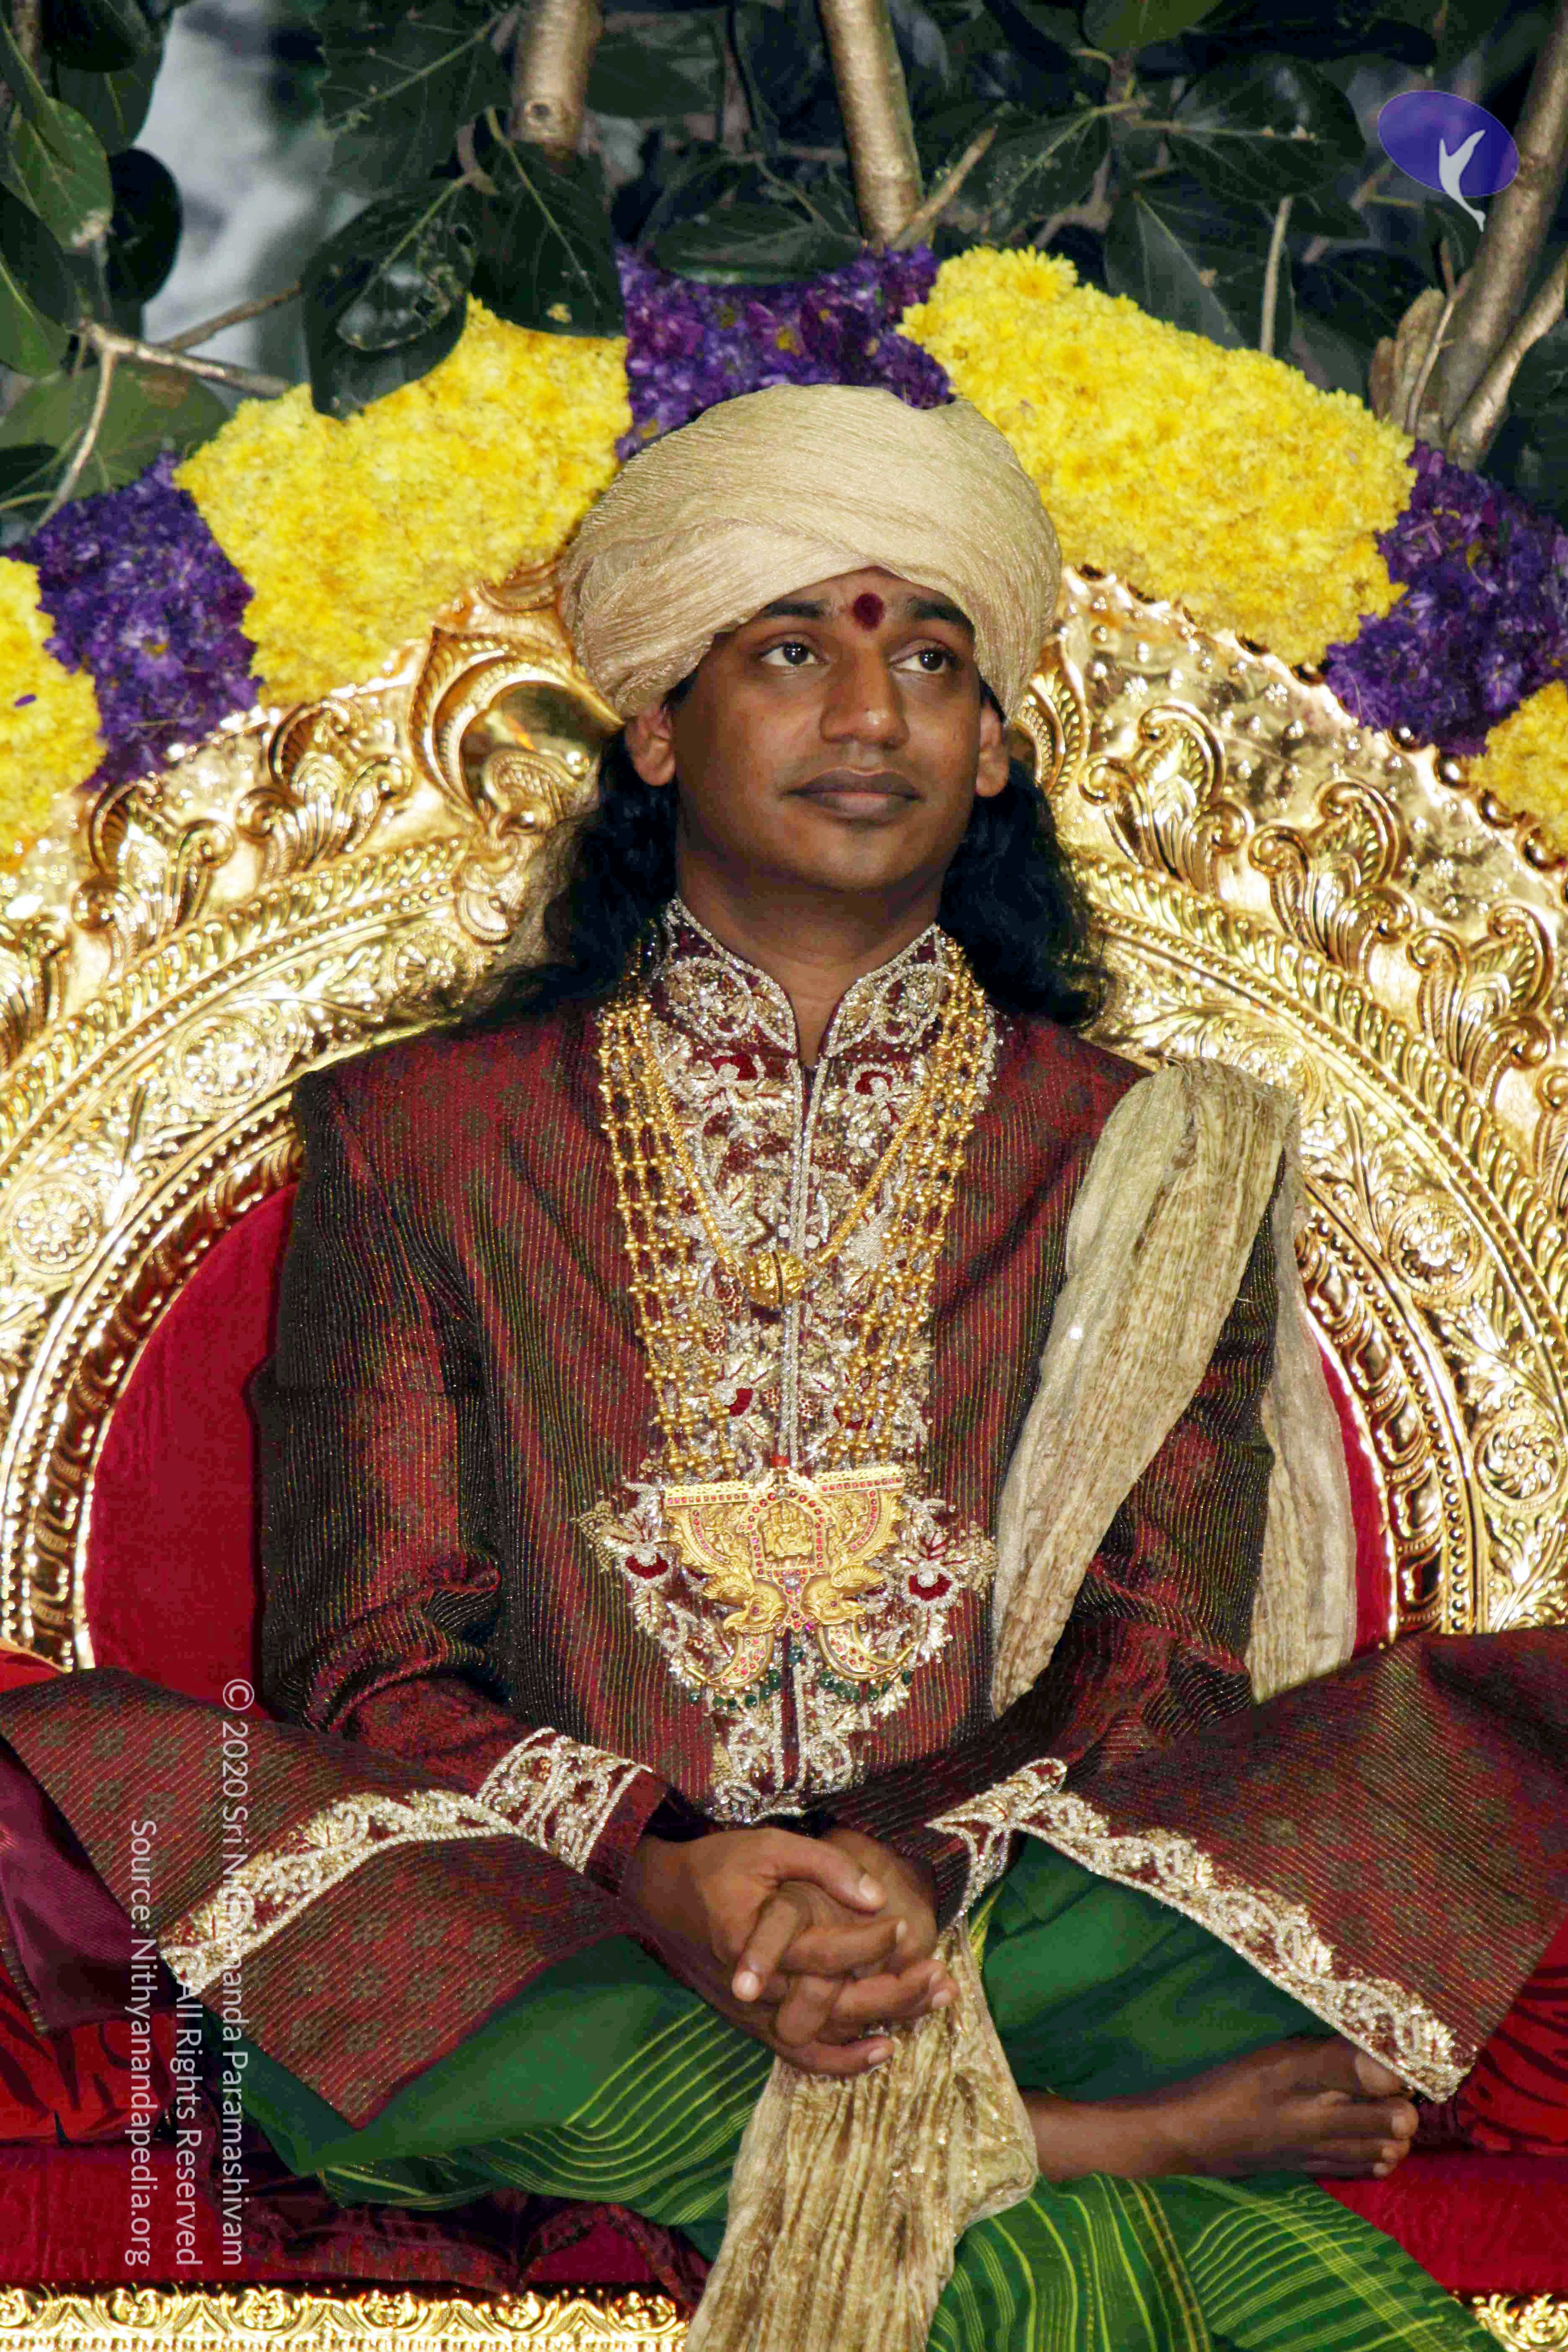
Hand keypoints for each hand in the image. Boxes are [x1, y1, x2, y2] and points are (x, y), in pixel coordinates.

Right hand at [736, 1826, 955, 2058]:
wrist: (660, 1898)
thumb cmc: (716, 1865)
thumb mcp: (768, 1846)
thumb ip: (823, 1865)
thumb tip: (876, 1895)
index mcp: (754, 1939)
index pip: (825, 1952)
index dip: (870, 1941)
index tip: (902, 1923)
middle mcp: (755, 1989)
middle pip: (836, 2004)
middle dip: (895, 1993)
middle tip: (941, 1978)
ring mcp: (753, 2014)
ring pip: (826, 2033)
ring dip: (883, 2022)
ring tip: (932, 2006)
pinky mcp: (751, 2025)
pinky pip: (801, 2055)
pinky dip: (843, 2060)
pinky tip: (883, 2050)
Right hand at [1023, 2036, 1419, 2182]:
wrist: (1187, 2135)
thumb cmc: (1228, 2083)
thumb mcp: (1276, 2055)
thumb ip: (1334, 2058)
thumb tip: (1390, 2064)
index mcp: (1312, 2080)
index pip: (1388, 2077)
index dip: (1402, 2063)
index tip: (1399, 2048)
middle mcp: (1325, 2121)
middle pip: (1398, 2120)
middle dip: (1406, 2101)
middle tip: (1394, 2081)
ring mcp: (1321, 2150)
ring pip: (1388, 2148)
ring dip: (1394, 2130)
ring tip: (1383, 2108)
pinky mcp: (1312, 2168)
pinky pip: (1365, 2167)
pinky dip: (1376, 2154)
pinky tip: (1368, 2137)